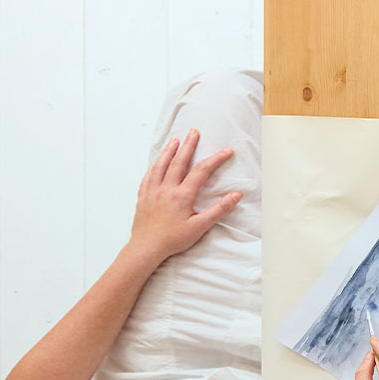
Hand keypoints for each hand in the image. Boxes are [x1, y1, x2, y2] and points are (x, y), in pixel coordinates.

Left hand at [128, 129, 239, 264]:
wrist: (146, 247)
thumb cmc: (173, 239)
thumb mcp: (200, 227)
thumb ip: (218, 210)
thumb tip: (236, 195)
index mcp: (181, 195)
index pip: (201, 172)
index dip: (215, 159)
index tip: (226, 151)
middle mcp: (166, 189)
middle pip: (178, 162)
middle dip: (188, 145)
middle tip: (194, 132)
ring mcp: (152, 191)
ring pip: (160, 165)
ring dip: (169, 151)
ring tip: (175, 140)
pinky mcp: (143, 196)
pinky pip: (148, 176)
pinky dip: (154, 166)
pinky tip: (157, 162)